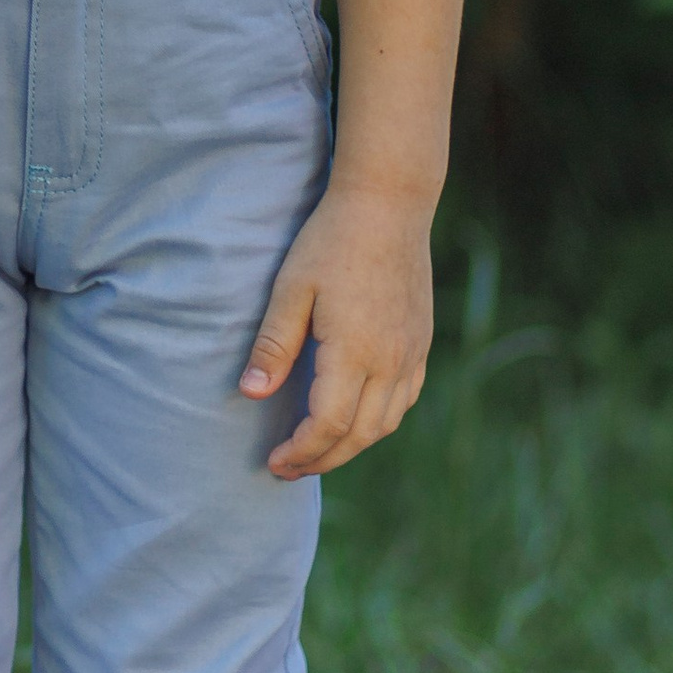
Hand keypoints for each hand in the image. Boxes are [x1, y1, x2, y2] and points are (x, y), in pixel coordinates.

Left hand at [239, 183, 434, 477]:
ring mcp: (411, 352)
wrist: (389, 204)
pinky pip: (404, 400)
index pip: (328, 425)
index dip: (300, 451)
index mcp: (355, 351)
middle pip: (359, 435)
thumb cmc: (331, 241)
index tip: (274, 461)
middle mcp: (390, 360)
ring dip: (351, 446)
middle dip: (322, 459)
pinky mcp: (420, 342)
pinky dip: (379, 422)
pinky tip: (355, 419)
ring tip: (317, 451)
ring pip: (386, 423)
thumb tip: (251, 394)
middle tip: (288, 468)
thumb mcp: (292, 288)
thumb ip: (273, 345)